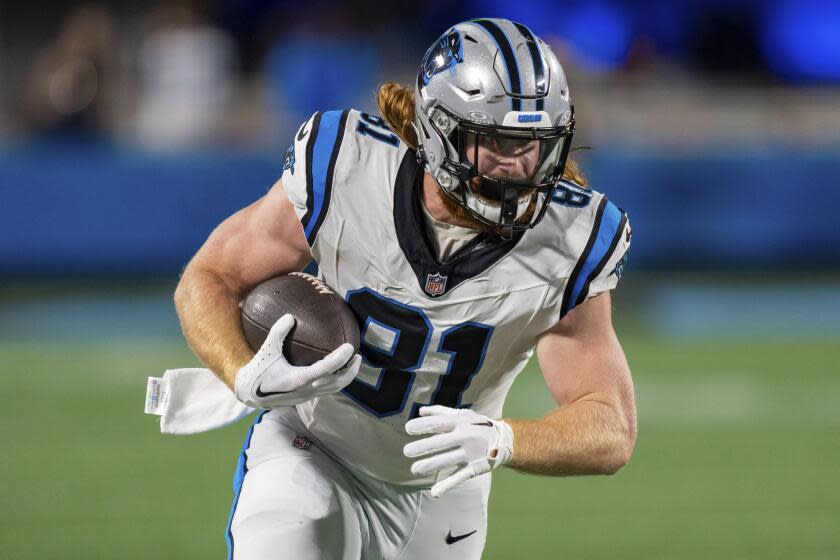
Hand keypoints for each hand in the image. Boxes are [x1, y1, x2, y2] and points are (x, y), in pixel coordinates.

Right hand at [235, 314, 360, 408]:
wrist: (249, 394)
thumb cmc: (258, 370)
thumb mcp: (266, 349)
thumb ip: (277, 332)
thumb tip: (290, 316)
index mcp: (297, 379)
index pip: (325, 370)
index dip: (340, 360)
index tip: (350, 348)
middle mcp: (305, 390)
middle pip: (336, 383)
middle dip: (350, 371)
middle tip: (358, 356)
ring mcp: (307, 396)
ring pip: (333, 389)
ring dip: (346, 377)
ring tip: (353, 363)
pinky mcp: (306, 398)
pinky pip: (327, 390)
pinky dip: (337, 380)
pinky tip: (339, 369)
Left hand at [403, 405, 513, 497]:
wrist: (505, 440)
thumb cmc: (478, 425)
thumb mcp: (463, 414)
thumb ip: (441, 412)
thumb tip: (421, 411)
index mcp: (460, 422)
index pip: (439, 423)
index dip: (423, 425)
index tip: (408, 429)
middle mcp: (465, 436)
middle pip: (442, 441)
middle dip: (424, 446)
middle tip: (406, 451)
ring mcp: (470, 453)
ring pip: (449, 459)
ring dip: (431, 464)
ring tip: (415, 469)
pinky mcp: (475, 467)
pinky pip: (460, 476)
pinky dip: (448, 485)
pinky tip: (435, 492)